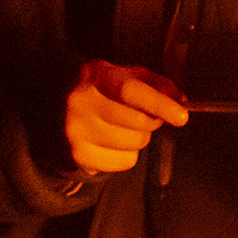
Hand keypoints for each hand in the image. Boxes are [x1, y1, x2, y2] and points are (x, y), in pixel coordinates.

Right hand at [62, 58, 187, 177]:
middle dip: (150, 121)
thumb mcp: (126, 75)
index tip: (182, 117)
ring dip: (138, 138)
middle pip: (138, 123)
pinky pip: (125, 162)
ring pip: (135, 145)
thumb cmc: (102, 88)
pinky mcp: (78, 155)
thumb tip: (180, 100)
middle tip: (141, 114)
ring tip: (121, 127)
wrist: (55, 104)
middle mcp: (81, 103)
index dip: (159, 104)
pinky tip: (112, 142)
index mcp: (96, 76)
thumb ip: (156, 84)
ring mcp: (76, 131)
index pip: (131, 92)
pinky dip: (127, 155)